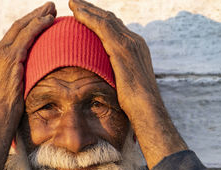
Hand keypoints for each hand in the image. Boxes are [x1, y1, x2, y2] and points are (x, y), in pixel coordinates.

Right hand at [0, 2, 55, 120]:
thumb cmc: (6, 110)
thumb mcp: (9, 89)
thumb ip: (16, 77)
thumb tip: (30, 79)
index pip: (12, 36)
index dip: (27, 25)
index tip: (41, 18)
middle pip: (17, 27)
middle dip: (34, 15)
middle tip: (49, 7)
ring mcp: (0, 54)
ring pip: (22, 28)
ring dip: (38, 16)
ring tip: (52, 8)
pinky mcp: (10, 59)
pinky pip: (27, 36)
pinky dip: (39, 25)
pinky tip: (50, 20)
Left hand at [69, 0, 186, 167]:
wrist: (147, 109)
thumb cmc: (136, 105)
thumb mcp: (126, 85)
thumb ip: (117, 76)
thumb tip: (106, 82)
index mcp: (136, 49)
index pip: (115, 29)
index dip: (99, 20)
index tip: (85, 16)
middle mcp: (135, 41)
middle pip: (110, 19)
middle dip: (93, 10)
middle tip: (77, 3)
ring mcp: (130, 43)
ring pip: (105, 19)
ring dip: (88, 9)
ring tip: (73, 3)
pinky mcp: (122, 48)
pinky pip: (102, 27)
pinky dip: (88, 17)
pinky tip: (76, 13)